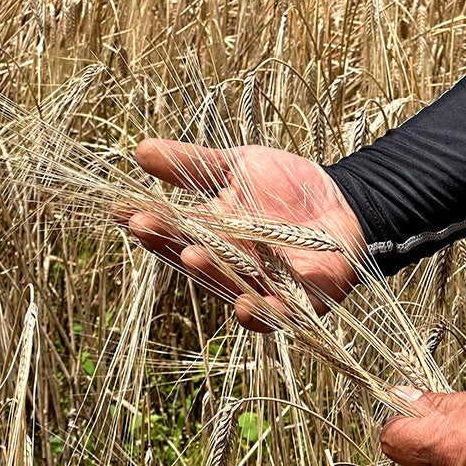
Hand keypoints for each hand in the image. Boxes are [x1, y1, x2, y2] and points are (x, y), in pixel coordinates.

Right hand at [129, 139, 364, 331]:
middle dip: (169, 244)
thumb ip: (192, 164)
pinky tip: (244, 305)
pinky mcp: (299, 303)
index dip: (147, 220)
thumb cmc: (286, 187)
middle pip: (194, 258)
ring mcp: (261, 284)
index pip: (172, 230)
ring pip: (229, 286)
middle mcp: (229, 264)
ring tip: (191, 256)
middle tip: (146, 226)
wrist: (345, 203)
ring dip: (210, 273)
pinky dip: (260, 314)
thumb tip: (140, 150)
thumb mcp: (238, 166)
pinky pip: (276, 315)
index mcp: (211, 234)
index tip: (120, 208)